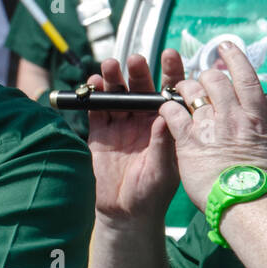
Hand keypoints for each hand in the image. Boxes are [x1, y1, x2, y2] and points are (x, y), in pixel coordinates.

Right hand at [87, 49, 183, 226]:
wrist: (126, 213)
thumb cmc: (153, 193)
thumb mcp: (163, 169)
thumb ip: (163, 143)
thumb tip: (164, 115)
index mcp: (165, 124)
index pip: (170, 92)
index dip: (172, 72)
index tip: (171, 54)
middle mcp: (144, 119)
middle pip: (141, 88)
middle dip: (138, 72)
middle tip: (135, 60)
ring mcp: (121, 124)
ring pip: (118, 94)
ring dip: (114, 78)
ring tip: (110, 66)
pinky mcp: (100, 131)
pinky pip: (97, 108)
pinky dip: (95, 95)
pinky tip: (94, 83)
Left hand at [156, 42, 266, 206]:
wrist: (244, 203)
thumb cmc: (258, 184)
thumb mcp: (266, 149)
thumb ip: (256, 131)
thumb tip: (255, 125)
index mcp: (255, 118)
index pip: (246, 77)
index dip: (234, 58)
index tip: (226, 47)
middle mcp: (232, 116)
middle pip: (215, 80)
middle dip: (204, 75)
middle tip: (199, 78)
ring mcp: (209, 126)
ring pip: (192, 92)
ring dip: (183, 88)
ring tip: (179, 90)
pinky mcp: (188, 140)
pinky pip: (173, 114)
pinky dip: (167, 108)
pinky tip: (164, 108)